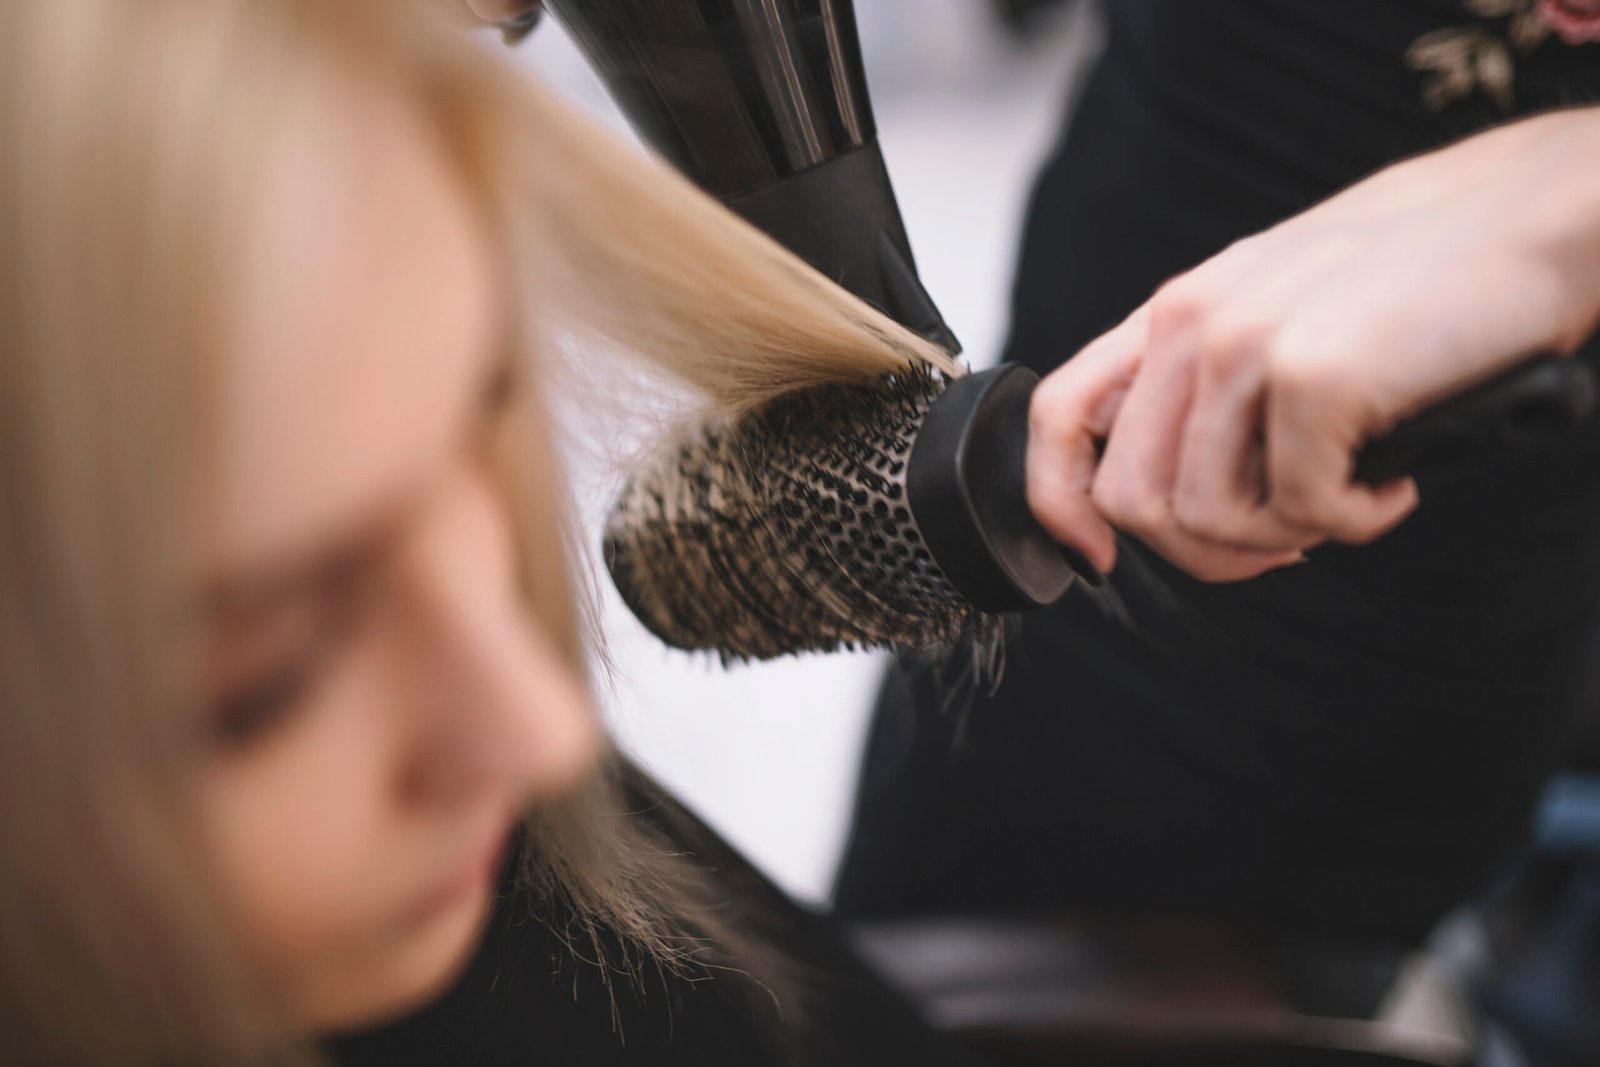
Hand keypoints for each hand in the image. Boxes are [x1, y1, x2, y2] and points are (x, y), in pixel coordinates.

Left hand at [1026, 107, 1599, 581]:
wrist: (1538, 213)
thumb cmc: (1425, 275)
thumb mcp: (1287, 311)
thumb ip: (1219, 383)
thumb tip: (1182, 499)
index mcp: (1177, 310)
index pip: (1060, 414)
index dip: (1058, 503)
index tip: (1094, 556)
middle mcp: (1193, 323)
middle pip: (1131, 500)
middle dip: (1203, 552)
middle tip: (1285, 540)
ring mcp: (1245, 346)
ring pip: (1205, 520)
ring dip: (1283, 538)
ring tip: (1348, 495)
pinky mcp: (1311, 377)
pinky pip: (1302, 514)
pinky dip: (1357, 521)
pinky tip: (1394, 483)